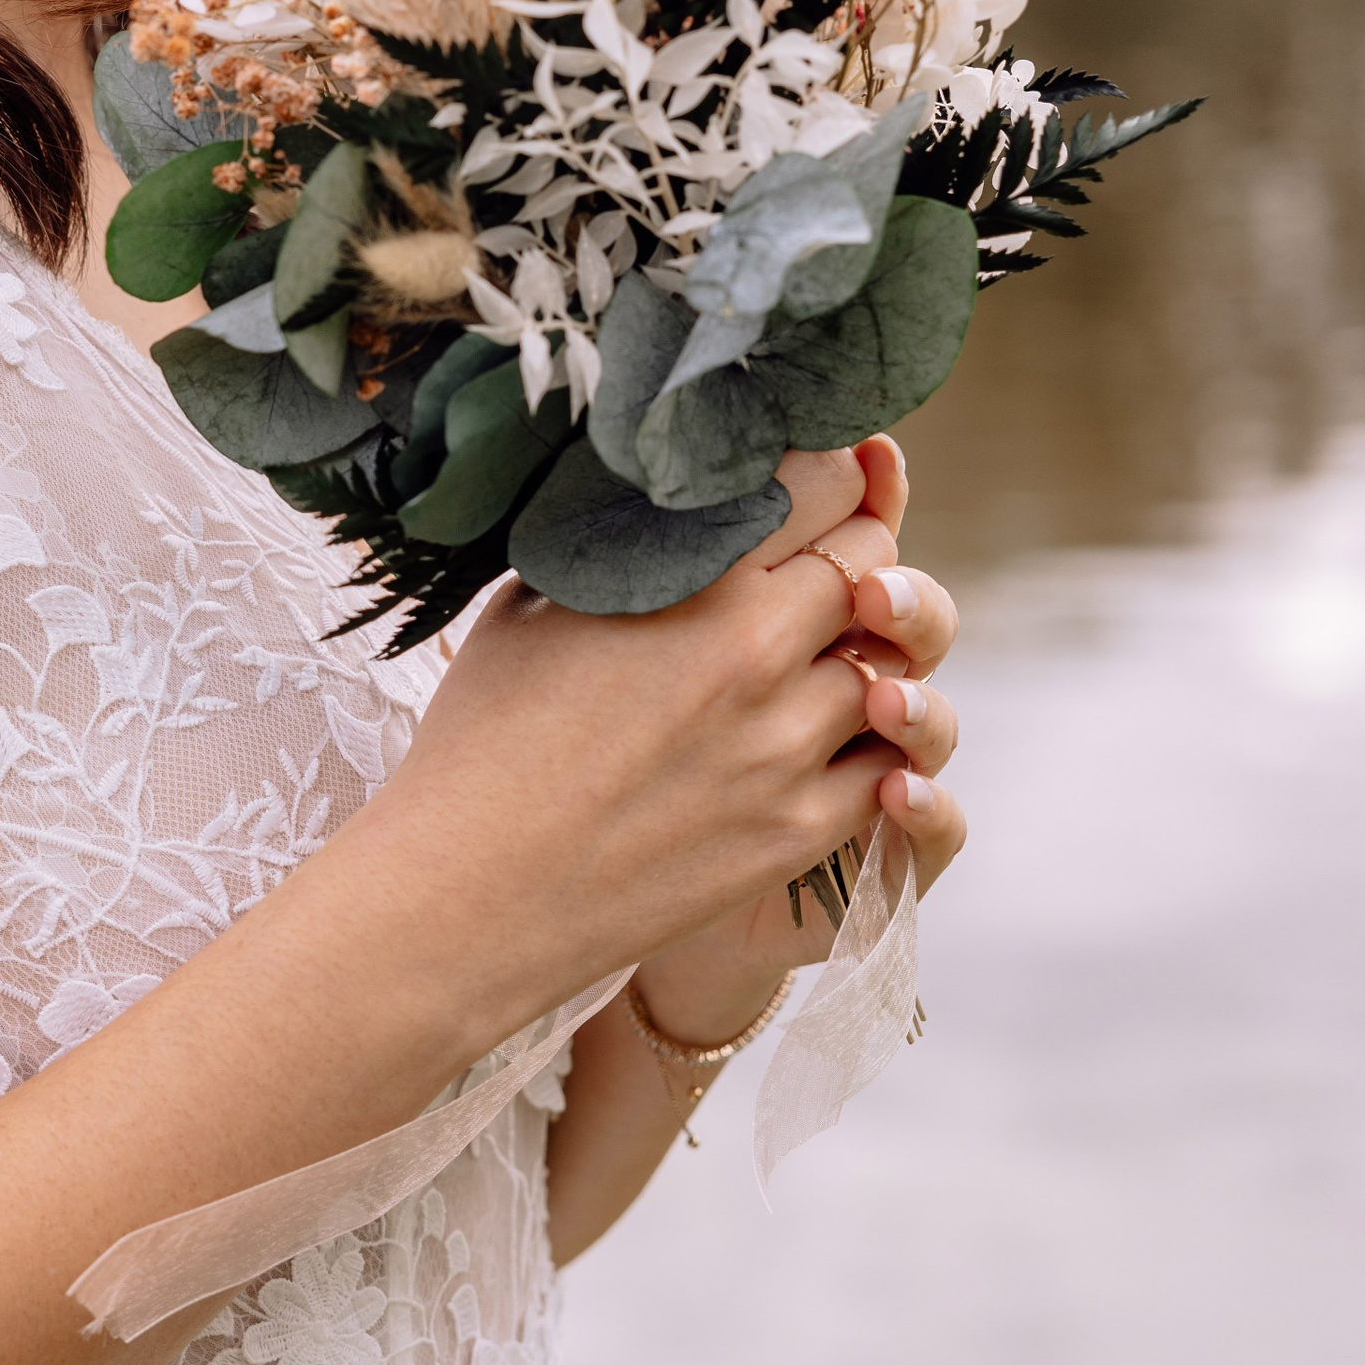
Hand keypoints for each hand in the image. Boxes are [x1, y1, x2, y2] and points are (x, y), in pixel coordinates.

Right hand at [377, 434, 947, 1030]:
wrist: (471, 892)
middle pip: (873, 558)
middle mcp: (759, 647)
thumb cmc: (481, 740)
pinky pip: (890, 761)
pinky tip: (825, 737)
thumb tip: (644, 494)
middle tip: (811, 565)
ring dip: (859, 650)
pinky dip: (873, 741)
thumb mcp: (531, 602)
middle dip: (851, 551)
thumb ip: (613, 541)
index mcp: (695, 577)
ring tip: (809, 658)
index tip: (803, 484)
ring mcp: (789, 743)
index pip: (825, 481)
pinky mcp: (802, 827)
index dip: (825, 472)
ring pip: (892, 660)